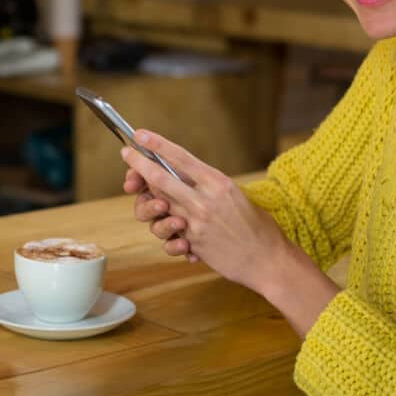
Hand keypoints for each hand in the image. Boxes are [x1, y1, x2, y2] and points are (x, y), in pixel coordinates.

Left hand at [121, 130, 290, 292]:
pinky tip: (178, 239)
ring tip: (154, 202)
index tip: (141, 134)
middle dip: (139, 164)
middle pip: (161, 177)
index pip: (181, 157)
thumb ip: (208, 185)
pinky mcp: (193, 244)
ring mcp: (196, 222)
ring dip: (150, 200)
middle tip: (126, 153)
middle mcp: (205, 200)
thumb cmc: (256, 226)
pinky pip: (168, 235)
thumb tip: (182, 174)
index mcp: (218, 183)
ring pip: (159, 204)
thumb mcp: (235, 195)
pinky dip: (169, 233)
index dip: (158, 144)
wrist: (268, 260)